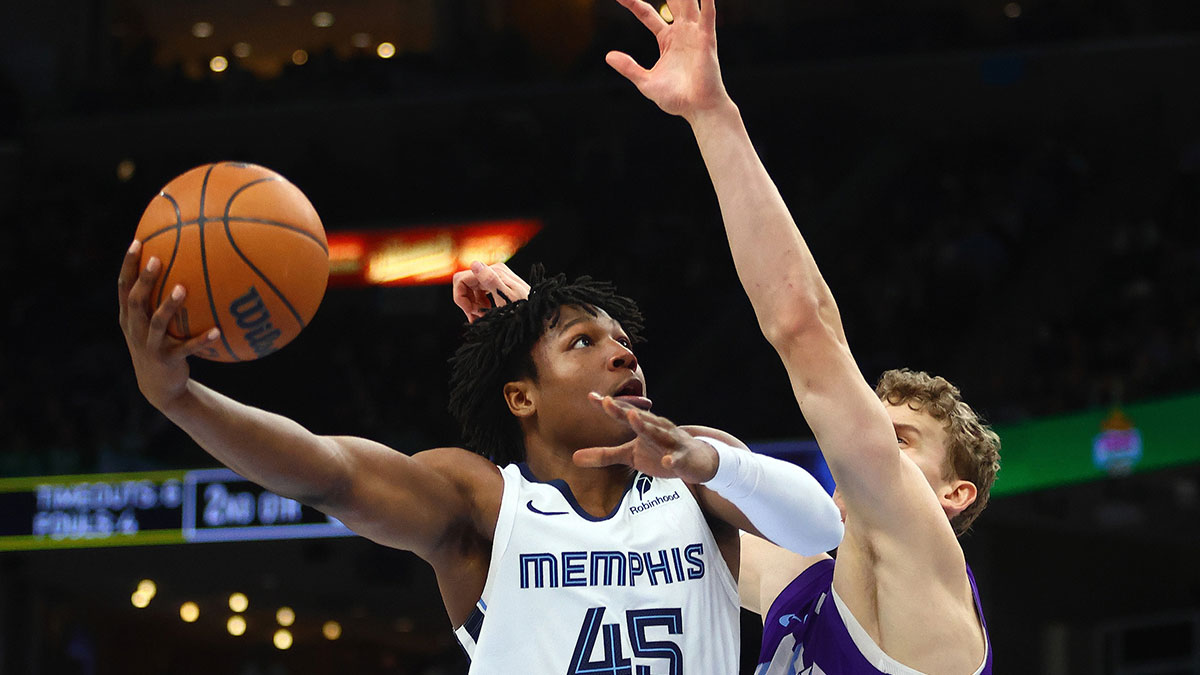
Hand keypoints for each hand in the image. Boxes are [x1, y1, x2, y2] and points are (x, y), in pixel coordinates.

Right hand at [117, 240, 220, 411]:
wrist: (159, 387)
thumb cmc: (159, 346)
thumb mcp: (152, 325)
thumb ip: (158, 301)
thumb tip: (185, 268)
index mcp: (129, 318)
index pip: (123, 287)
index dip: (128, 265)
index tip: (137, 242)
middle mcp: (135, 330)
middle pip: (135, 301)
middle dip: (144, 280)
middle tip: (156, 259)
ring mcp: (149, 346)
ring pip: (157, 323)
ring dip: (169, 306)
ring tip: (182, 289)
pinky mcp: (167, 360)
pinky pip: (187, 348)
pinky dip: (202, 340)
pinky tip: (218, 331)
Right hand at [451, 261, 530, 322]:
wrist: (538, 314)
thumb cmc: (524, 310)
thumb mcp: (506, 299)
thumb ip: (490, 280)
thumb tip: (475, 264)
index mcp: (494, 271)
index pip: (461, 279)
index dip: (460, 298)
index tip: (471, 313)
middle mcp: (494, 270)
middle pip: (465, 284)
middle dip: (467, 302)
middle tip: (477, 318)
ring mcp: (496, 276)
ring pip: (472, 289)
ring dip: (473, 305)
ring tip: (482, 318)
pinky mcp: (499, 284)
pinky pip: (481, 292)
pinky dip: (480, 304)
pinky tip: (488, 314)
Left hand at [573, 393, 718, 483]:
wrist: (696, 460)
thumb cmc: (660, 452)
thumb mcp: (630, 455)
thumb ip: (604, 455)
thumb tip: (574, 458)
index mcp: (643, 425)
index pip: (622, 414)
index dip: (607, 406)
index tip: (590, 396)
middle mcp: (656, 428)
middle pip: (638, 418)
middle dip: (622, 410)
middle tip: (606, 401)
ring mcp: (670, 442)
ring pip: (657, 433)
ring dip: (645, 425)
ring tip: (632, 416)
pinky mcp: (681, 458)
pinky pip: (676, 459)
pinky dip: (672, 460)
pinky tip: (667, 461)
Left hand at [607, 0, 730, 121]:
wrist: (698, 109)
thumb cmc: (676, 99)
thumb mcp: (646, 82)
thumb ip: (629, 68)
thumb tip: (608, 56)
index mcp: (667, 40)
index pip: (647, 14)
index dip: (633, 3)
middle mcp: (682, 32)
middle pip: (672, 0)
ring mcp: (695, 34)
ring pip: (688, 2)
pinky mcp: (707, 40)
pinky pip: (707, 15)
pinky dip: (708, 1)